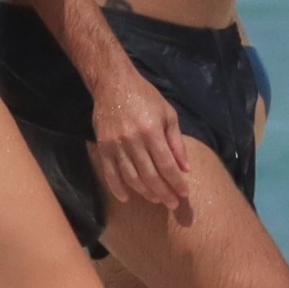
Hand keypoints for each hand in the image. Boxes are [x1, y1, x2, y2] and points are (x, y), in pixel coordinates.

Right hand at [90, 64, 190, 209]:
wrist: (113, 84)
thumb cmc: (145, 97)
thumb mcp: (168, 114)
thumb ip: (176, 143)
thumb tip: (185, 169)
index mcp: (152, 131)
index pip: (167, 165)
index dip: (176, 182)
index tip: (183, 193)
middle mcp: (133, 140)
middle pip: (150, 175)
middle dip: (164, 192)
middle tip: (172, 203)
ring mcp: (116, 145)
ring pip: (132, 177)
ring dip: (145, 192)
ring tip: (156, 200)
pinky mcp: (103, 147)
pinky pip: (110, 173)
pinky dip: (118, 188)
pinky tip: (127, 198)